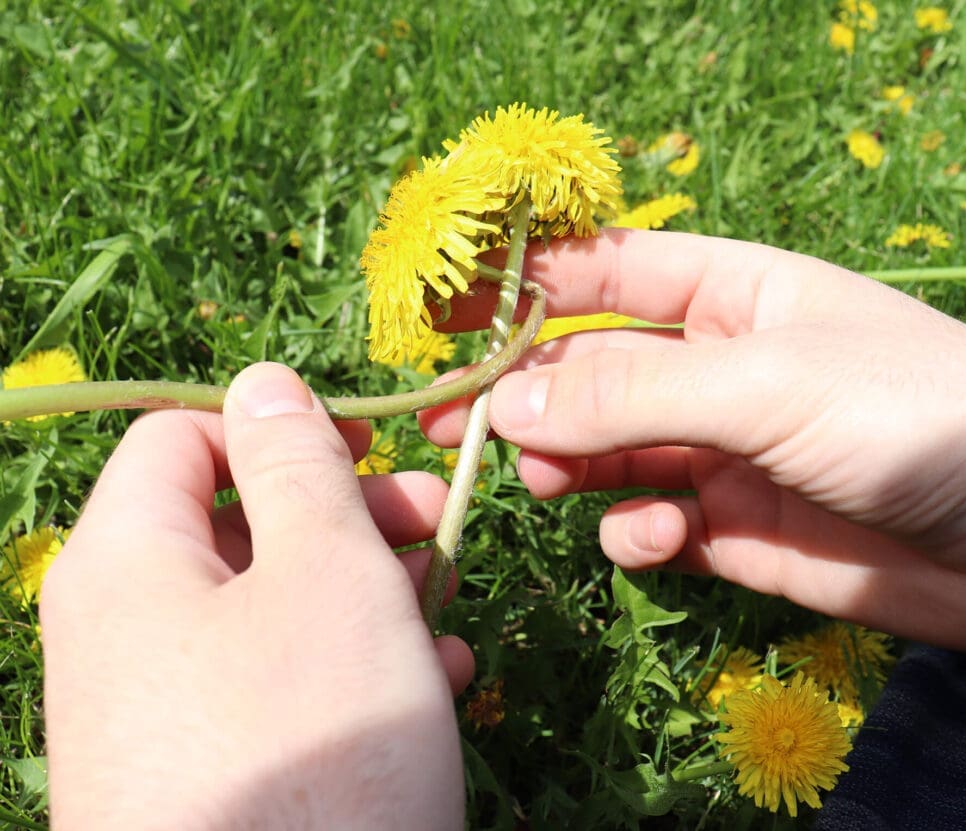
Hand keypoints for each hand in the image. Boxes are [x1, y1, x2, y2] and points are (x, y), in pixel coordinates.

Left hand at [42, 362, 471, 830]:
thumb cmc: (313, 743)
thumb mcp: (327, 574)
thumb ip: (295, 464)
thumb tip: (264, 378)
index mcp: (128, 562)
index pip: (182, 435)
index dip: (282, 429)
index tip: (372, 455)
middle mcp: (123, 633)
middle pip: (240, 524)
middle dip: (348, 518)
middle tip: (437, 533)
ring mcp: (162, 711)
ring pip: (274, 608)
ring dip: (369, 596)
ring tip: (446, 624)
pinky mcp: (206, 774)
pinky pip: (276, 687)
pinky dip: (351, 669)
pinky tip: (429, 685)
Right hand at [421, 229, 965, 652]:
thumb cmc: (906, 412)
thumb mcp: (763, 380)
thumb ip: (630, 393)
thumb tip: (509, 405)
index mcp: (726, 296)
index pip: (602, 275)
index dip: (521, 287)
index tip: (443, 308)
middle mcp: (713, 370)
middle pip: (588, 373)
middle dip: (525, 396)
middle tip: (452, 422)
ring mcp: (719, 452)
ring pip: (606, 455)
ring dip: (569, 467)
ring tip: (547, 479)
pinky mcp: (730, 530)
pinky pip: (649, 526)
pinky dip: (636, 534)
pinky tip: (657, 540)